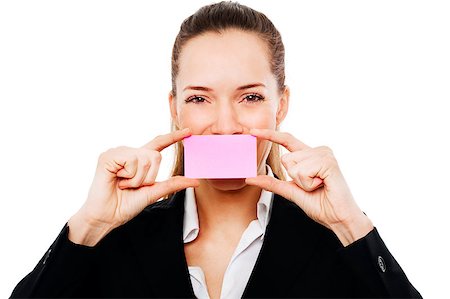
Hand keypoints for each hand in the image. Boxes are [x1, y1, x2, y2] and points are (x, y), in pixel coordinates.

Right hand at [68, 128, 198, 245]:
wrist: (107, 216)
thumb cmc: (126, 205)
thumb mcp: (154, 192)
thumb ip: (173, 184)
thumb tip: (196, 180)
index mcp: (140, 160)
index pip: (159, 144)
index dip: (173, 137)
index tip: (188, 132)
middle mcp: (129, 152)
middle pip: (155, 155)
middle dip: (149, 177)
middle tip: (132, 186)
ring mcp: (118, 153)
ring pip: (144, 158)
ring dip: (137, 179)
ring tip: (123, 184)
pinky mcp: (108, 156)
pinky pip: (131, 160)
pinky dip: (128, 176)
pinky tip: (116, 180)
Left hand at [245, 129, 372, 245]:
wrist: (338, 218)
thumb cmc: (320, 205)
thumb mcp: (290, 191)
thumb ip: (271, 183)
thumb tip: (250, 177)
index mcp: (309, 156)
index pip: (286, 140)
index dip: (270, 135)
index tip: (252, 132)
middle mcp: (317, 151)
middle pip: (286, 158)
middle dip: (294, 178)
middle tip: (312, 186)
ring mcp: (324, 154)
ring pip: (293, 165)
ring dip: (302, 183)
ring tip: (319, 186)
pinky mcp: (328, 162)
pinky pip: (303, 171)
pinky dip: (309, 184)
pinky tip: (323, 185)